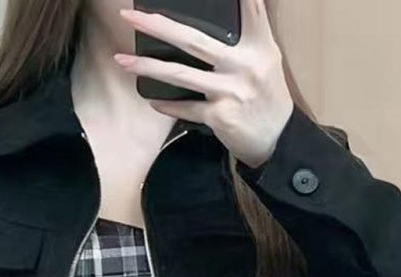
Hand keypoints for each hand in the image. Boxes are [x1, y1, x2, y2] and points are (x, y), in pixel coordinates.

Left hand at [115, 0, 293, 168]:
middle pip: (194, 40)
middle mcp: (243, 66)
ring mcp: (229, 92)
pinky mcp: (219, 117)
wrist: (278, 139)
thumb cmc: (267, 95)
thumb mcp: (267, 58)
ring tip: (123, 60)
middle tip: (132, 15)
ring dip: (148, 67)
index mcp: (259, 46)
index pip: (249, 10)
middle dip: (159, 26)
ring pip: (181, 75)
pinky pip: (186, 108)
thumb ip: (251, 31)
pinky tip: (151, 99)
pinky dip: (168, 105)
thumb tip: (239, 3)